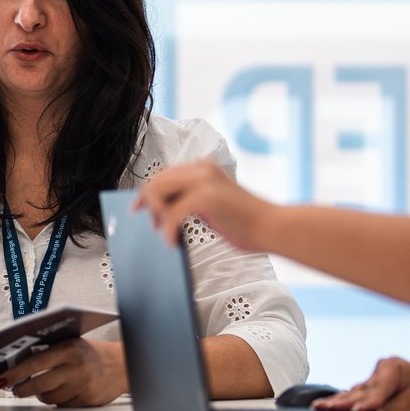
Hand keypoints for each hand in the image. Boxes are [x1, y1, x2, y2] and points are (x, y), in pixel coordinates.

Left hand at [0, 338, 126, 407]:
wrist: (122, 365)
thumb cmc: (91, 353)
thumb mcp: (71, 344)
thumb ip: (49, 351)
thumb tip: (17, 363)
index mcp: (69, 349)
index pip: (35, 363)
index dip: (16, 373)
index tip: (3, 379)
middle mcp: (76, 368)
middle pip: (39, 385)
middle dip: (22, 389)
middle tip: (14, 389)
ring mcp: (82, 386)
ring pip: (49, 398)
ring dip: (41, 394)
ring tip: (42, 387)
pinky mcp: (87, 401)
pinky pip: (62, 405)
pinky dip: (57, 400)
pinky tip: (62, 391)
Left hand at [132, 160, 276, 250]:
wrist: (270, 226)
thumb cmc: (245, 221)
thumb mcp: (213, 202)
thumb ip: (192, 198)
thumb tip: (165, 208)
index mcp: (204, 167)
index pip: (164, 174)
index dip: (148, 192)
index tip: (139, 207)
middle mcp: (201, 169)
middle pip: (157, 181)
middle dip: (147, 203)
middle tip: (151, 224)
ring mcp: (204, 181)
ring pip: (159, 194)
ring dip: (157, 216)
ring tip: (165, 234)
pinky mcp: (206, 198)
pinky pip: (171, 214)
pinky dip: (167, 231)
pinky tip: (173, 242)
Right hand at [312, 356, 409, 410]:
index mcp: (393, 368)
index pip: (377, 391)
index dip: (367, 404)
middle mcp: (382, 369)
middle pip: (361, 391)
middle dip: (342, 402)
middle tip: (323, 409)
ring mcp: (377, 377)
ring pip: (356, 392)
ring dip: (338, 402)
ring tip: (319, 407)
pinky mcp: (374, 385)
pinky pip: (358, 395)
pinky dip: (345, 402)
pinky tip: (329, 404)